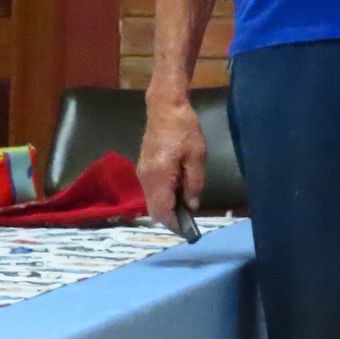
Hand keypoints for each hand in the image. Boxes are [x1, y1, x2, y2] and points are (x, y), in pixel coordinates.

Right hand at [137, 97, 207, 230]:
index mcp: (158, 177)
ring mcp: (142, 173)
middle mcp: (146, 179)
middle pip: (154, 210)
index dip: (174, 224)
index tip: (188, 231)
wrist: (165, 107)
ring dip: (166, 207)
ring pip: (151, 201)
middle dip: (170, 218)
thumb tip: (192, 205)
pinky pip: (151, 190)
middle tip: (189, 220)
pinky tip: (178, 190)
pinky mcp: (144, 167)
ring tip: (186, 205)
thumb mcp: (197, 156)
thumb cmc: (184, 130)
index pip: (162, 211)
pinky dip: (163, 196)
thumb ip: (194, 183)